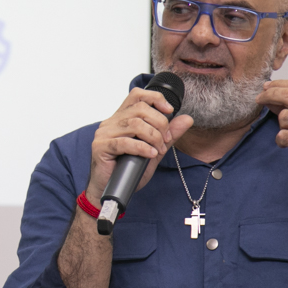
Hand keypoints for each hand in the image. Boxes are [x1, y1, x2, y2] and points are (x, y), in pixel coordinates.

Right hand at [86, 87, 194, 205]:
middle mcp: (111, 122)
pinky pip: (125, 142)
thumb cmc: (128, 171)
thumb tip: (187, 119)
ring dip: (153, 137)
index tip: (169, 110)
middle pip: (140, 109)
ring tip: (157, 150)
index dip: (155, 98)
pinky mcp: (101, 147)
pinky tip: (150, 155)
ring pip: (135, 124)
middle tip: (164, 141)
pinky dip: (142, 148)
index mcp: (122, 118)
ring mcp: (104, 134)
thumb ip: (168, 135)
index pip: (137, 95)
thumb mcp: (154, 150)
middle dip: (160, 124)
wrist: (110, 191)